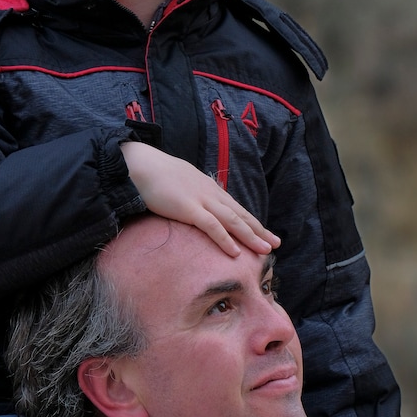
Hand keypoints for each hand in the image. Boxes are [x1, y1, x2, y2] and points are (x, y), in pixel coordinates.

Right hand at [121, 141, 278, 256]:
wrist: (140, 164)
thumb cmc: (154, 174)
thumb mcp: (179, 183)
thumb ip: (189, 193)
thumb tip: (193, 206)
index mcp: (208, 188)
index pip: (235, 207)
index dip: (251, 221)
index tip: (264, 232)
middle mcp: (210, 193)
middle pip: (240, 214)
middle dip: (259, 230)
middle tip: (276, 243)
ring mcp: (201, 200)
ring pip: (232, 221)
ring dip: (251, 236)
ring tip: (266, 249)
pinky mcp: (188, 208)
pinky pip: (211, 226)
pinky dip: (225, 239)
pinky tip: (236, 252)